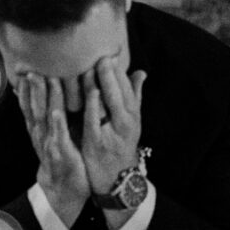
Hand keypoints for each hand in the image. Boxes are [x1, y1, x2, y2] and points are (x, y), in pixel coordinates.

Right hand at [23, 74, 91, 216]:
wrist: (63, 189)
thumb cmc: (59, 157)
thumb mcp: (48, 134)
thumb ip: (41, 113)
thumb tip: (31, 93)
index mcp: (38, 128)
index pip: (29, 103)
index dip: (26, 85)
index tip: (23, 65)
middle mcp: (40, 134)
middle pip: (35, 106)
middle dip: (34, 86)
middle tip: (32, 65)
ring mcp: (49, 143)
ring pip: (46, 118)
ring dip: (47, 99)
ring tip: (48, 80)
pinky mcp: (62, 154)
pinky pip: (60, 138)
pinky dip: (58, 126)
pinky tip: (57, 113)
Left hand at [77, 55, 146, 218]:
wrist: (117, 178)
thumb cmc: (122, 145)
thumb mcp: (132, 120)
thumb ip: (134, 96)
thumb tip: (140, 72)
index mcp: (132, 112)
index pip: (126, 85)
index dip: (117, 68)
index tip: (108, 51)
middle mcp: (126, 120)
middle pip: (119, 90)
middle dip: (110, 71)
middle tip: (100, 52)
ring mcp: (112, 131)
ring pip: (109, 102)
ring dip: (101, 83)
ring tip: (92, 65)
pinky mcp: (97, 141)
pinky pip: (95, 120)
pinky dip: (93, 105)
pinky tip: (89, 91)